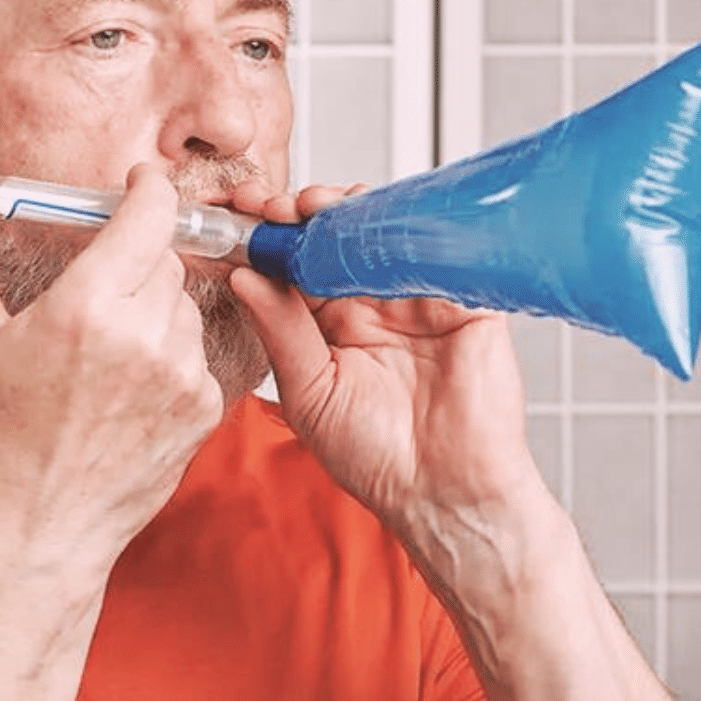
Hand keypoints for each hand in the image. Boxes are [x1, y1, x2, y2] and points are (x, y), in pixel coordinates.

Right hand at [0, 160, 224, 581]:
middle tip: (91, 295)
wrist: (35, 530)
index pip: (149, 215)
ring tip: (102, 355)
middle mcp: (144, 340)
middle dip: (133, 262)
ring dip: (153, 311)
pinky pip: (197, 353)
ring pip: (184, 306)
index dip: (147, 190)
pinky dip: (169, 357)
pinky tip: (124, 388)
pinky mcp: (204, 411)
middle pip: (166, 259)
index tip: (137, 185)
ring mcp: (181, 378)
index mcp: (85, 310)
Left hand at [227, 183, 554, 564]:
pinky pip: (440, 248)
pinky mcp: (466, 297)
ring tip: (313, 209)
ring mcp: (419, 296)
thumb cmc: (377, 458)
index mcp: (331, 325)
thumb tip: (241, 275)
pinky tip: (372, 223)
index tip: (235, 217)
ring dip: (346, 210)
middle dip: (300, 213)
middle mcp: (373, 303)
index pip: (295, 264)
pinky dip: (408, 227)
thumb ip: (279, 331)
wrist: (444, 493)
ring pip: (384, 230)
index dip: (266, 237)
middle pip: (336, 235)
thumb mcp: (310, 391)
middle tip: (271, 206)